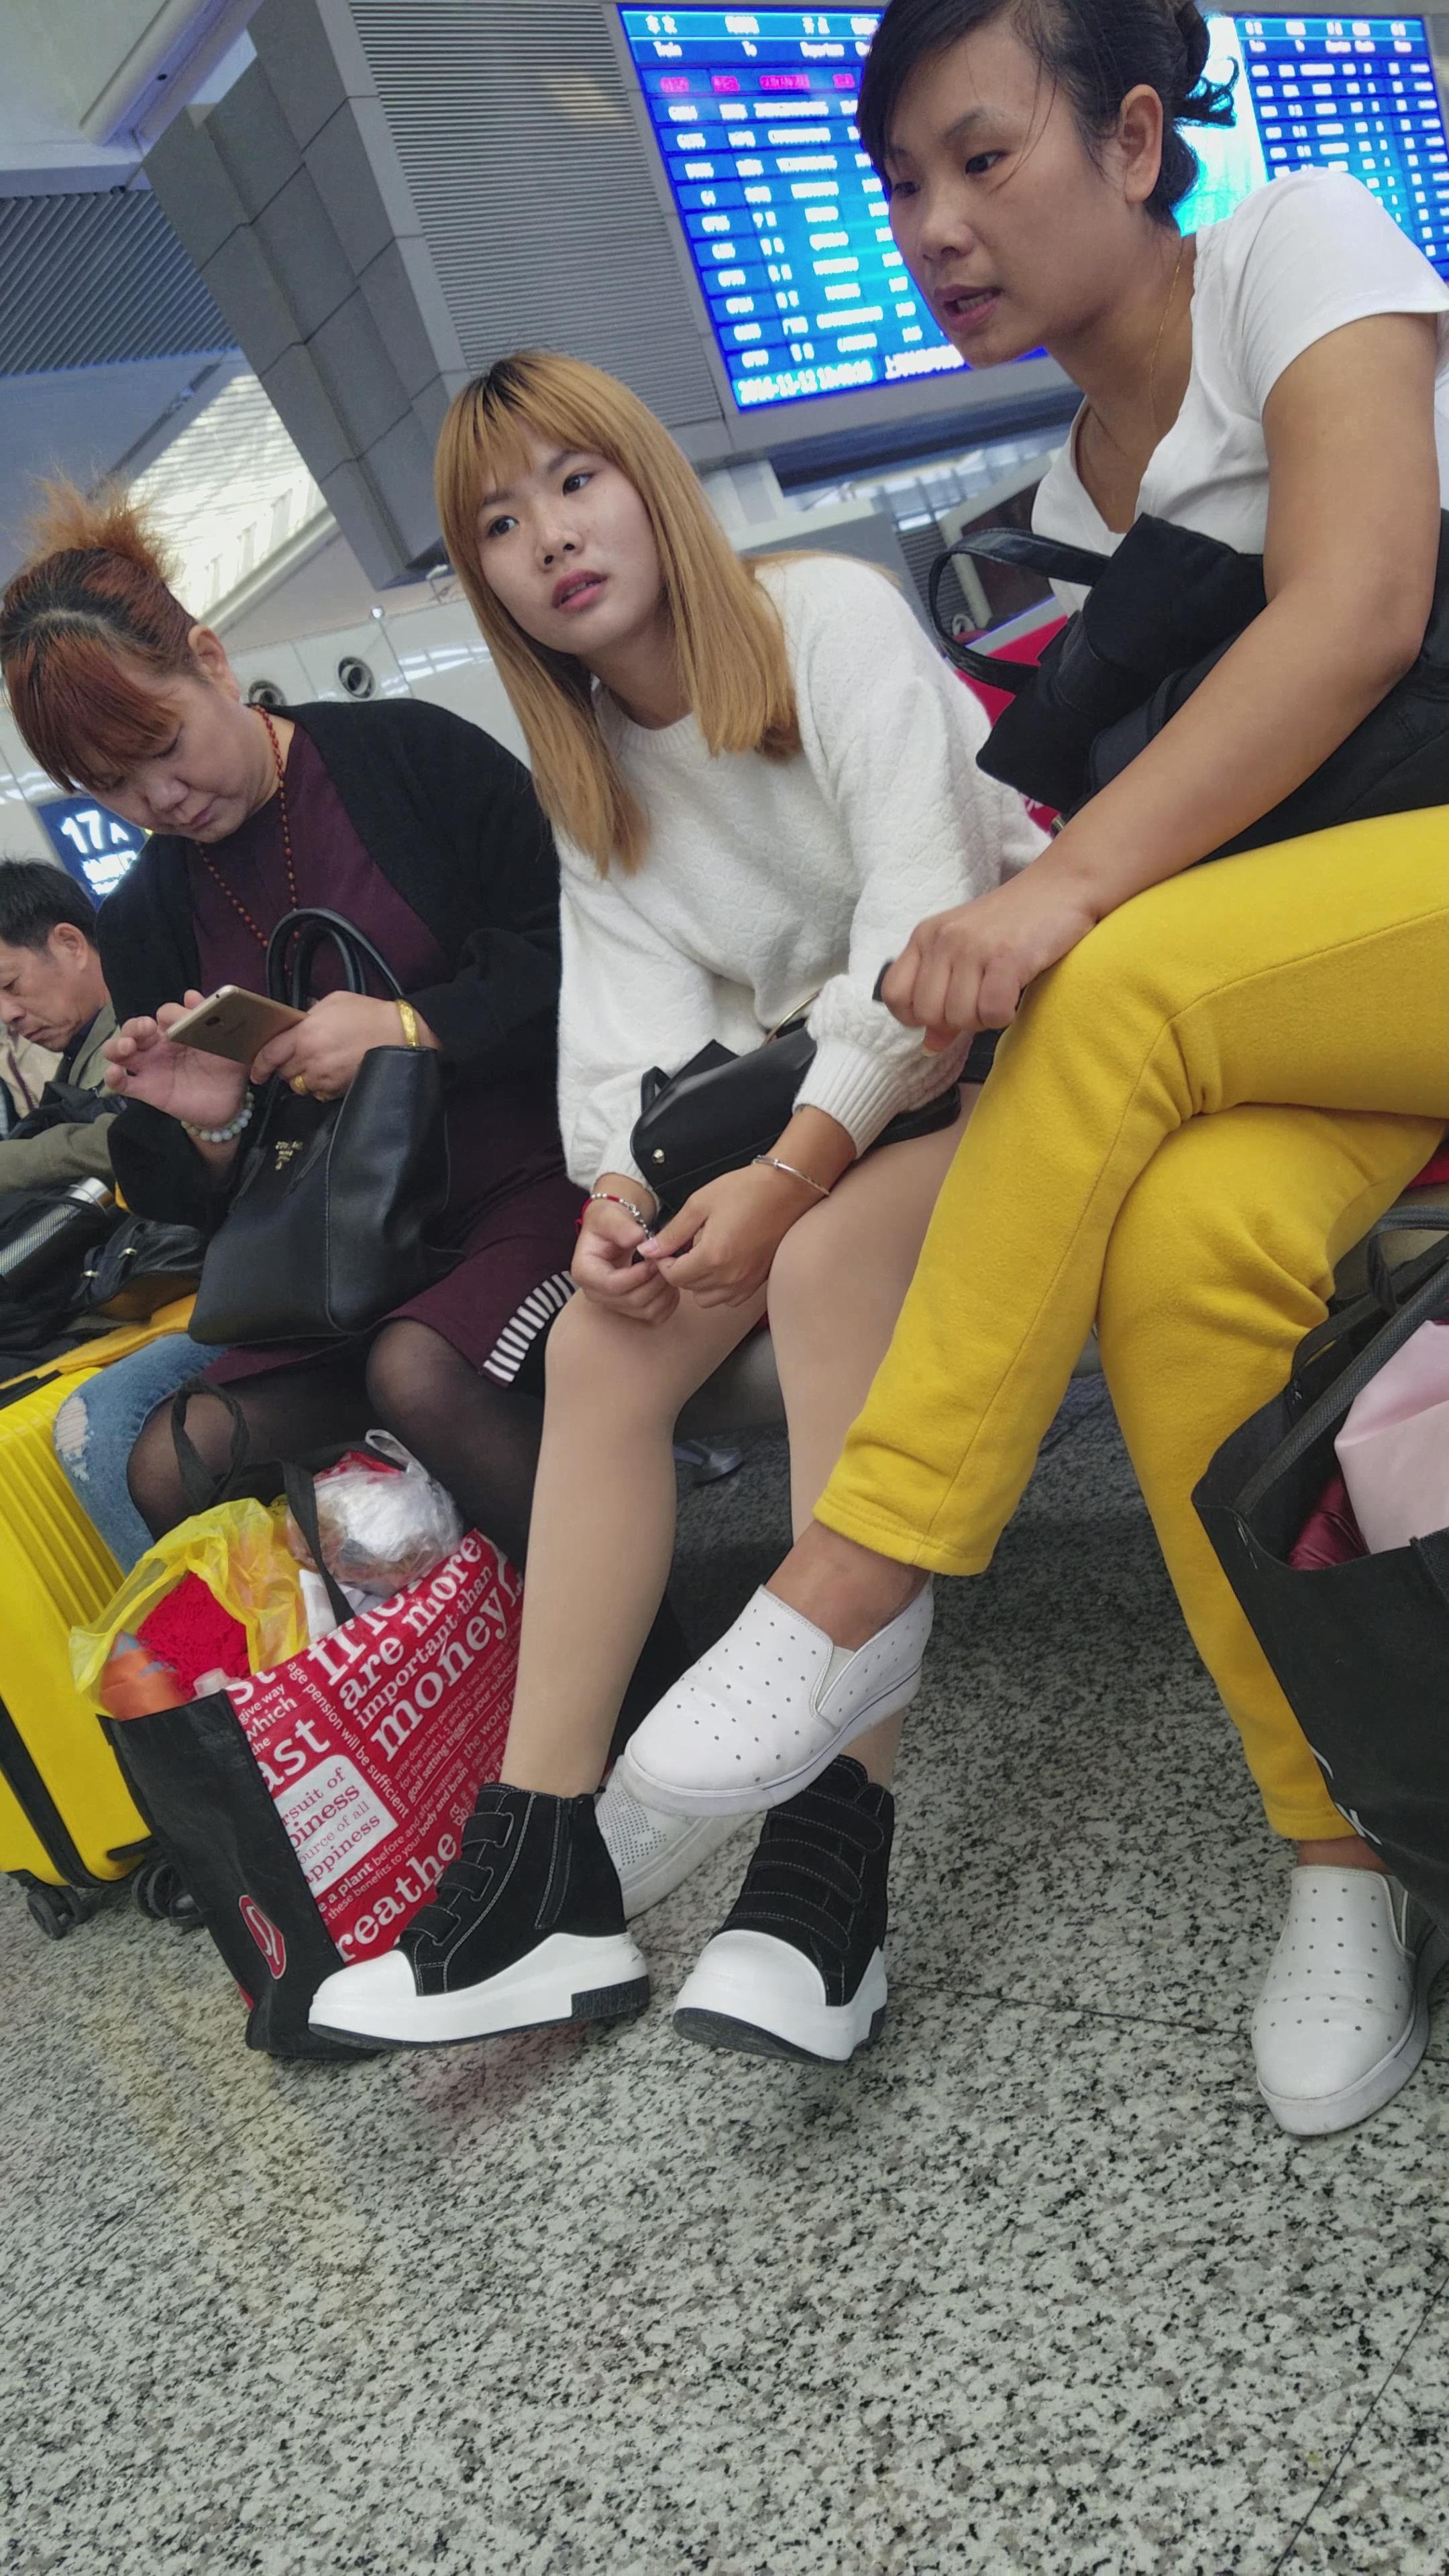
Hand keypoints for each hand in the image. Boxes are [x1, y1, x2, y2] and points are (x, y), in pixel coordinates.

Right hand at [103, 995, 247, 1127]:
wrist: (231, 1102)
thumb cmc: (227, 1067)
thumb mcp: (227, 1040)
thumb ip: (211, 1018)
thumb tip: (190, 995)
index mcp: (176, 1030)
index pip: (164, 1014)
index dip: (172, 1014)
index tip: (184, 1020)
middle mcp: (158, 1045)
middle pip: (133, 1028)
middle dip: (135, 1025)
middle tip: (147, 1028)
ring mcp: (149, 1067)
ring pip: (118, 1052)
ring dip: (116, 1045)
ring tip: (127, 1047)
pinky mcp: (146, 1090)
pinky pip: (121, 1084)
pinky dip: (112, 1077)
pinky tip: (114, 1073)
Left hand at [250, 993, 431, 1099]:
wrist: (399, 1035)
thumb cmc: (368, 1015)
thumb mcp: (334, 1001)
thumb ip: (309, 1013)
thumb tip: (297, 1020)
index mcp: (305, 1033)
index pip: (270, 1054)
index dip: (259, 1065)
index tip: (257, 1071)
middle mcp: (311, 1058)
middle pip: (284, 1072)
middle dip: (285, 1067)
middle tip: (296, 1058)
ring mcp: (324, 1077)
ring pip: (299, 1086)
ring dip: (302, 1078)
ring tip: (317, 1066)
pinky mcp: (338, 1090)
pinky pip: (318, 1093)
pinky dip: (319, 1087)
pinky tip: (331, 1074)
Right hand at [573, 1192, 677, 1324]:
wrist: (614, 1230)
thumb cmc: (609, 1221)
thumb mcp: (610, 1216)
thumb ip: (621, 1226)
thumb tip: (636, 1239)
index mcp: (584, 1272)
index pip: (611, 1285)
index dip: (637, 1276)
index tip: (654, 1261)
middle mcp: (595, 1293)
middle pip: (630, 1300)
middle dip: (654, 1283)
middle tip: (668, 1263)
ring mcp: (613, 1303)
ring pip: (645, 1311)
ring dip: (664, 1292)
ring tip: (671, 1270)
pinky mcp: (630, 1309)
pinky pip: (654, 1316)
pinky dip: (668, 1302)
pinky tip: (672, 1283)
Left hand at [639, 1164, 813, 1307]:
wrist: (787, 1190)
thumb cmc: (745, 1190)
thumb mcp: (700, 1204)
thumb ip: (673, 1232)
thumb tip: (648, 1250)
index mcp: (712, 1256)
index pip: (673, 1277)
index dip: (663, 1262)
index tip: (665, 1247)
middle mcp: (730, 1276)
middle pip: (688, 1288)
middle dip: (680, 1269)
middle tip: (685, 1244)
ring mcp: (746, 1282)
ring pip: (708, 1298)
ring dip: (699, 1281)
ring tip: (704, 1254)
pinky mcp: (759, 1281)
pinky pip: (730, 1298)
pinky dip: (720, 1287)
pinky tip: (723, 1263)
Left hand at [881, 871, 1100, 1049]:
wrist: (1061, 887)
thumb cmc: (1013, 924)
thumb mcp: (966, 953)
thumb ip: (942, 995)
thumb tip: (929, 1045)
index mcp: (925, 937)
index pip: (894, 995)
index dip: (916, 1016)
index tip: (944, 1011)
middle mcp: (943, 939)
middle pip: (928, 1014)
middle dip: (957, 1022)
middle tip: (982, 1001)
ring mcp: (973, 946)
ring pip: (959, 1017)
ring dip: (984, 1019)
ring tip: (1000, 994)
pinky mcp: (1006, 957)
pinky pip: (992, 1012)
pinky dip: (1005, 1015)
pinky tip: (1014, 995)